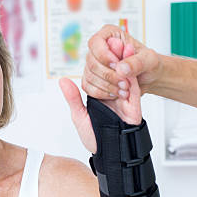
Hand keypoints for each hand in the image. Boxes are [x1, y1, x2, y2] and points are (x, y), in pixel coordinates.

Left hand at [60, 37, 141, 153]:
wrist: (111, 154)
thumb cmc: (97, 139)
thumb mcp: (80, 116)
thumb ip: (73, 98)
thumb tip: (63, 81)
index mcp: (99, 94)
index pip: (100, 72)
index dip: (100, 58)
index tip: (99, 46)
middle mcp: (113, 93)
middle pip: (114, 70)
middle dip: (112, 56)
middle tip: (112, 42)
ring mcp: (124, 97)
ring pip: (125, 74)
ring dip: (122, 62)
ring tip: (119, 47)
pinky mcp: (133, 103)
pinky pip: (134, 86)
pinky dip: (130, 76)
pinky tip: (125, 68)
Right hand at [83, 24, 161, 99]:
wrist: (149, 77)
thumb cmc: (148, 63)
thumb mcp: (149, 59)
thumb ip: (137, 62)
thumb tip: (121, 68)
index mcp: (110, 35)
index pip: (95, 42)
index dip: (103, 55)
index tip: (117, 65)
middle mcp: (99, 49)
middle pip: (91, 62)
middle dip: (109, 76)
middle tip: (126, 83)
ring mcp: (93, 65)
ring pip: (90, 77)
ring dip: (108, 87)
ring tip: (124, 90)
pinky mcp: (92, 80)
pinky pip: (89, 88)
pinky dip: (103, 94)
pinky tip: (116, 94)